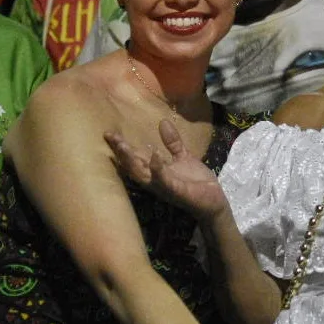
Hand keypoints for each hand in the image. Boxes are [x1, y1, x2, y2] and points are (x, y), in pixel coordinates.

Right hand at [105, 119, 229, 221]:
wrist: (214, 201)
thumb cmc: (196, 182)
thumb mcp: (183, 157)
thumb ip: (172, 143)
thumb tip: (163, 122)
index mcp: (155, 172)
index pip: (135, 158)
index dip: (121, 147)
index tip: (109, 133)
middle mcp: (155, 180)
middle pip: (133, 166)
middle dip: (121, 152)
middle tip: (111, 137)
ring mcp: (164, 187)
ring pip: (142, 175)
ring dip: (132, 161)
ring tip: (123, 146)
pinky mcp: (177, 191)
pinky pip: (164, 180)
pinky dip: (158, 169)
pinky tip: (154, 156)